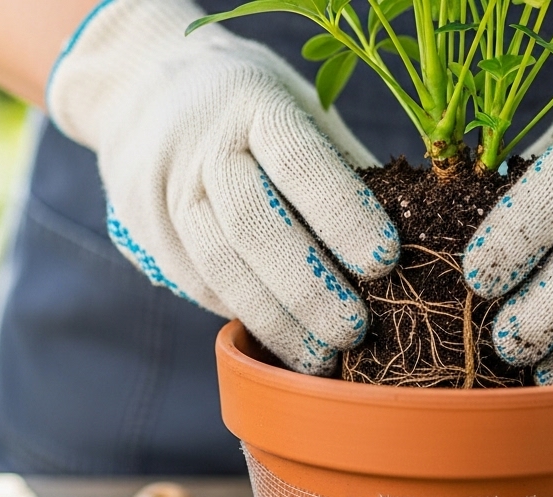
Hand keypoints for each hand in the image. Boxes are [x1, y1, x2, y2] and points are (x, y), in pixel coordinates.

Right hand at [48, 0, 398, 374]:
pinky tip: (279, 336)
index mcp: (255, 103)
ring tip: (319, 358)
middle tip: (355, 331)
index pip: (301, 163)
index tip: (385, 262)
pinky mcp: (142, 225)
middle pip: (254, 226)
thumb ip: (340, 164)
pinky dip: (241, 313)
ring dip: (274, 321)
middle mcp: (203, 145)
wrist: (143, 83)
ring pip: (219, 266)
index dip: (344, 215)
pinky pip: (195, 282)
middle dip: (309, 287)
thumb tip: (410, 232)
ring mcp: (164, 188)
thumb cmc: (250, 105)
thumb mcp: (298, 105)